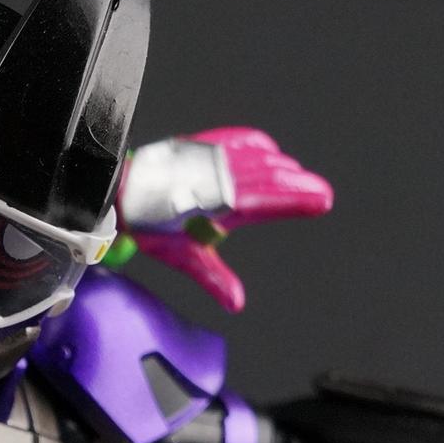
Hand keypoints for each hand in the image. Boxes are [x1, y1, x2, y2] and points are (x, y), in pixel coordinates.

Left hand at [121, 127, 333, 311]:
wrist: (121, 194)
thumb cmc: (153, 227)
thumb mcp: (185, 257)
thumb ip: (214, 278)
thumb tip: (236, 303)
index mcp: (216, 205)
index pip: (265, 201)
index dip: (295, 200)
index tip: (322, 199)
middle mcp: (217, 178)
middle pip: (268, 178)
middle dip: (297, 184)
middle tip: (321, 192)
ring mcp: (210, 158)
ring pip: (257, 158)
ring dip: (280, 167)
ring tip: (299, 176)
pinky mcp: (201, 144)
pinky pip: (238, 139)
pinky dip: (257, 145)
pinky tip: (269, 152)